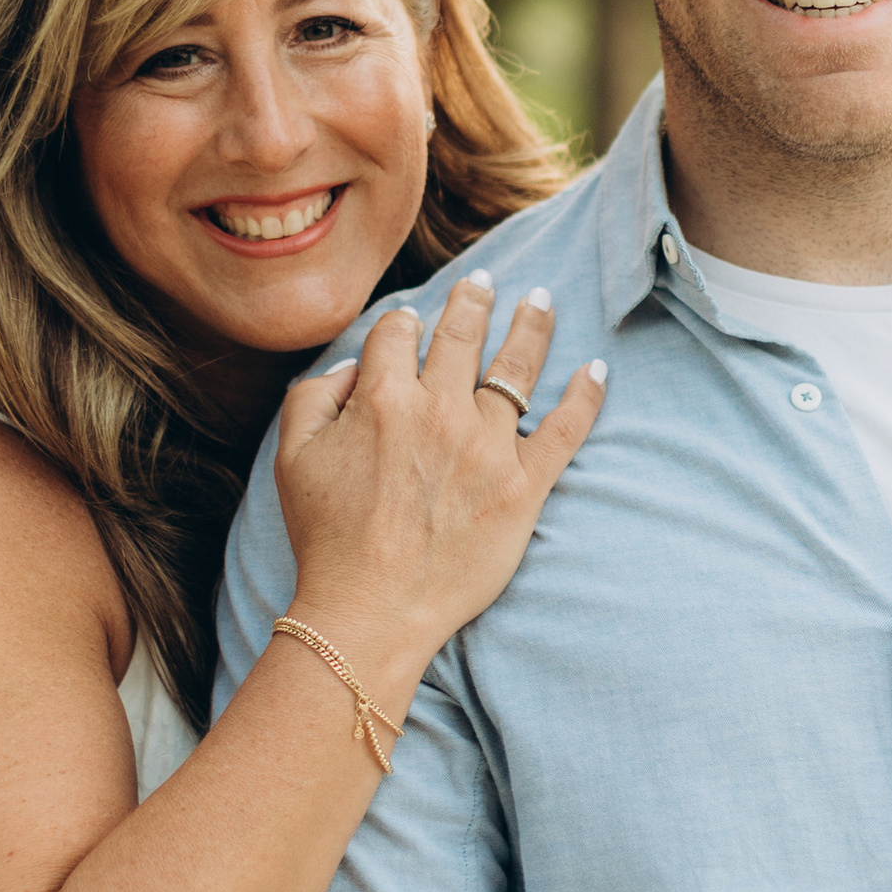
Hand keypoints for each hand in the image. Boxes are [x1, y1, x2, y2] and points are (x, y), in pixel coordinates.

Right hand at [275, 272, 602, 673]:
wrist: (371, 610)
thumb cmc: (327, 538)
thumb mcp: (293, 457)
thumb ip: (313, 396)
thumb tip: (354, 365)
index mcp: (383, 398)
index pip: (399, 333)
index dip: (403, 323)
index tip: (410, 324)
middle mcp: (439, 411)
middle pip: (463, 335)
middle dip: (475, 300)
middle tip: (486, 282)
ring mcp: (488, 447)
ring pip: (517, 368)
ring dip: (532, 326)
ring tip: (542, 300)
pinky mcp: (524, 486)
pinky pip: (565, 429)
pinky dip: (585, 395)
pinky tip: (598, 369)